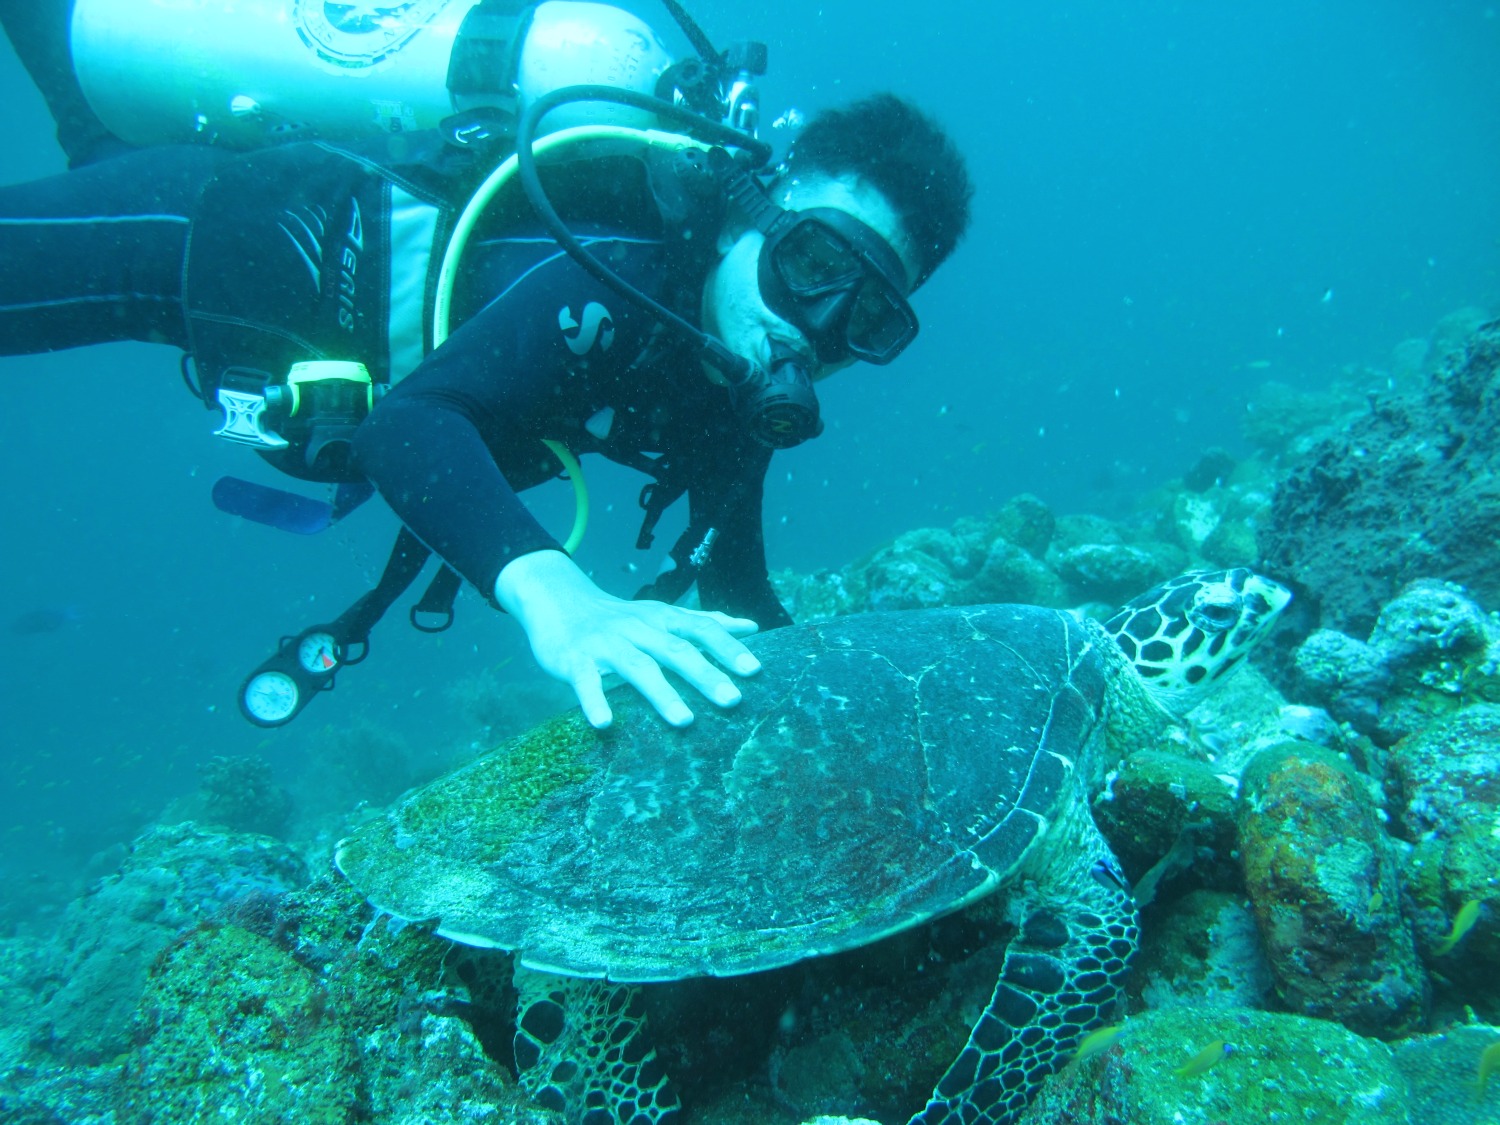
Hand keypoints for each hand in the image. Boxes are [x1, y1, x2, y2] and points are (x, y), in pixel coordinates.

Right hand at [494, 549, 761, 728]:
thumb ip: (704, 622)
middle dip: (706, 674)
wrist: (558, 598)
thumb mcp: (662, 614)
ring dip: (662, 694)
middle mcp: (638, 628)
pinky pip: (585, 681)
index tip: (755, 670)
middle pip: (676, 650)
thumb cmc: (620, 617)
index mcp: (662, 619)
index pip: (701, 629)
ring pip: (638, 667)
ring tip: (685, 721)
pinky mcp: (575, 659)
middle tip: (733, 700)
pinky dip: (594, 701)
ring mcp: (606, 644)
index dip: (728, 648)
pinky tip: (604, 723)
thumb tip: (751, 627)